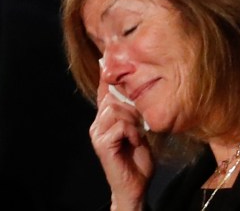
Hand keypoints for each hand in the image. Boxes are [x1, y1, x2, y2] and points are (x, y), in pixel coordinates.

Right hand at [90, 76, 153, 210]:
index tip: (108, 55)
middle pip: (115, 98)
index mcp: (106, 116)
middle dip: (133, 106)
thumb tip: (139, 87)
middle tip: (141, 122)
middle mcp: (98, 122)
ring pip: (117, 110)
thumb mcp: (139, 127)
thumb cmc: (138, 156)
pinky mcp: (102, 144)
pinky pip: (121, 126)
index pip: (105, 90)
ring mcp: (98, 133)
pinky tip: (136, 142)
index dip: (108, 74)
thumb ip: (134, 110)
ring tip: (139, 134)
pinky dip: (133, 133)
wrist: (135, 184)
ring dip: (134, 121)